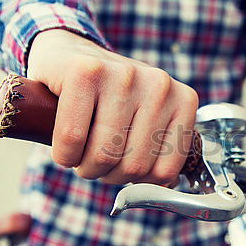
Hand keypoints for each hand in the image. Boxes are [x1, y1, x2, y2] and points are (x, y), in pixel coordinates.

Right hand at [26, 29, 198, 184]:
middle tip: (96, 158)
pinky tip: (64, 143)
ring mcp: (124, 74)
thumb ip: (159, 152)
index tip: (122, 163)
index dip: (135, 180)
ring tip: (80, 150)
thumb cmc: (107, 101)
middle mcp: (159, 84)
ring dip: (83, 167)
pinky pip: (73, 138)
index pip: (164, 171)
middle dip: (106, 174)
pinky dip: (64, 153)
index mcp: (182, 100)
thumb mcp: (145, 122)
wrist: (68, 55)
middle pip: (133, 166)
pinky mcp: (85, 72)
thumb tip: (164, 190)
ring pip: (103, 156)